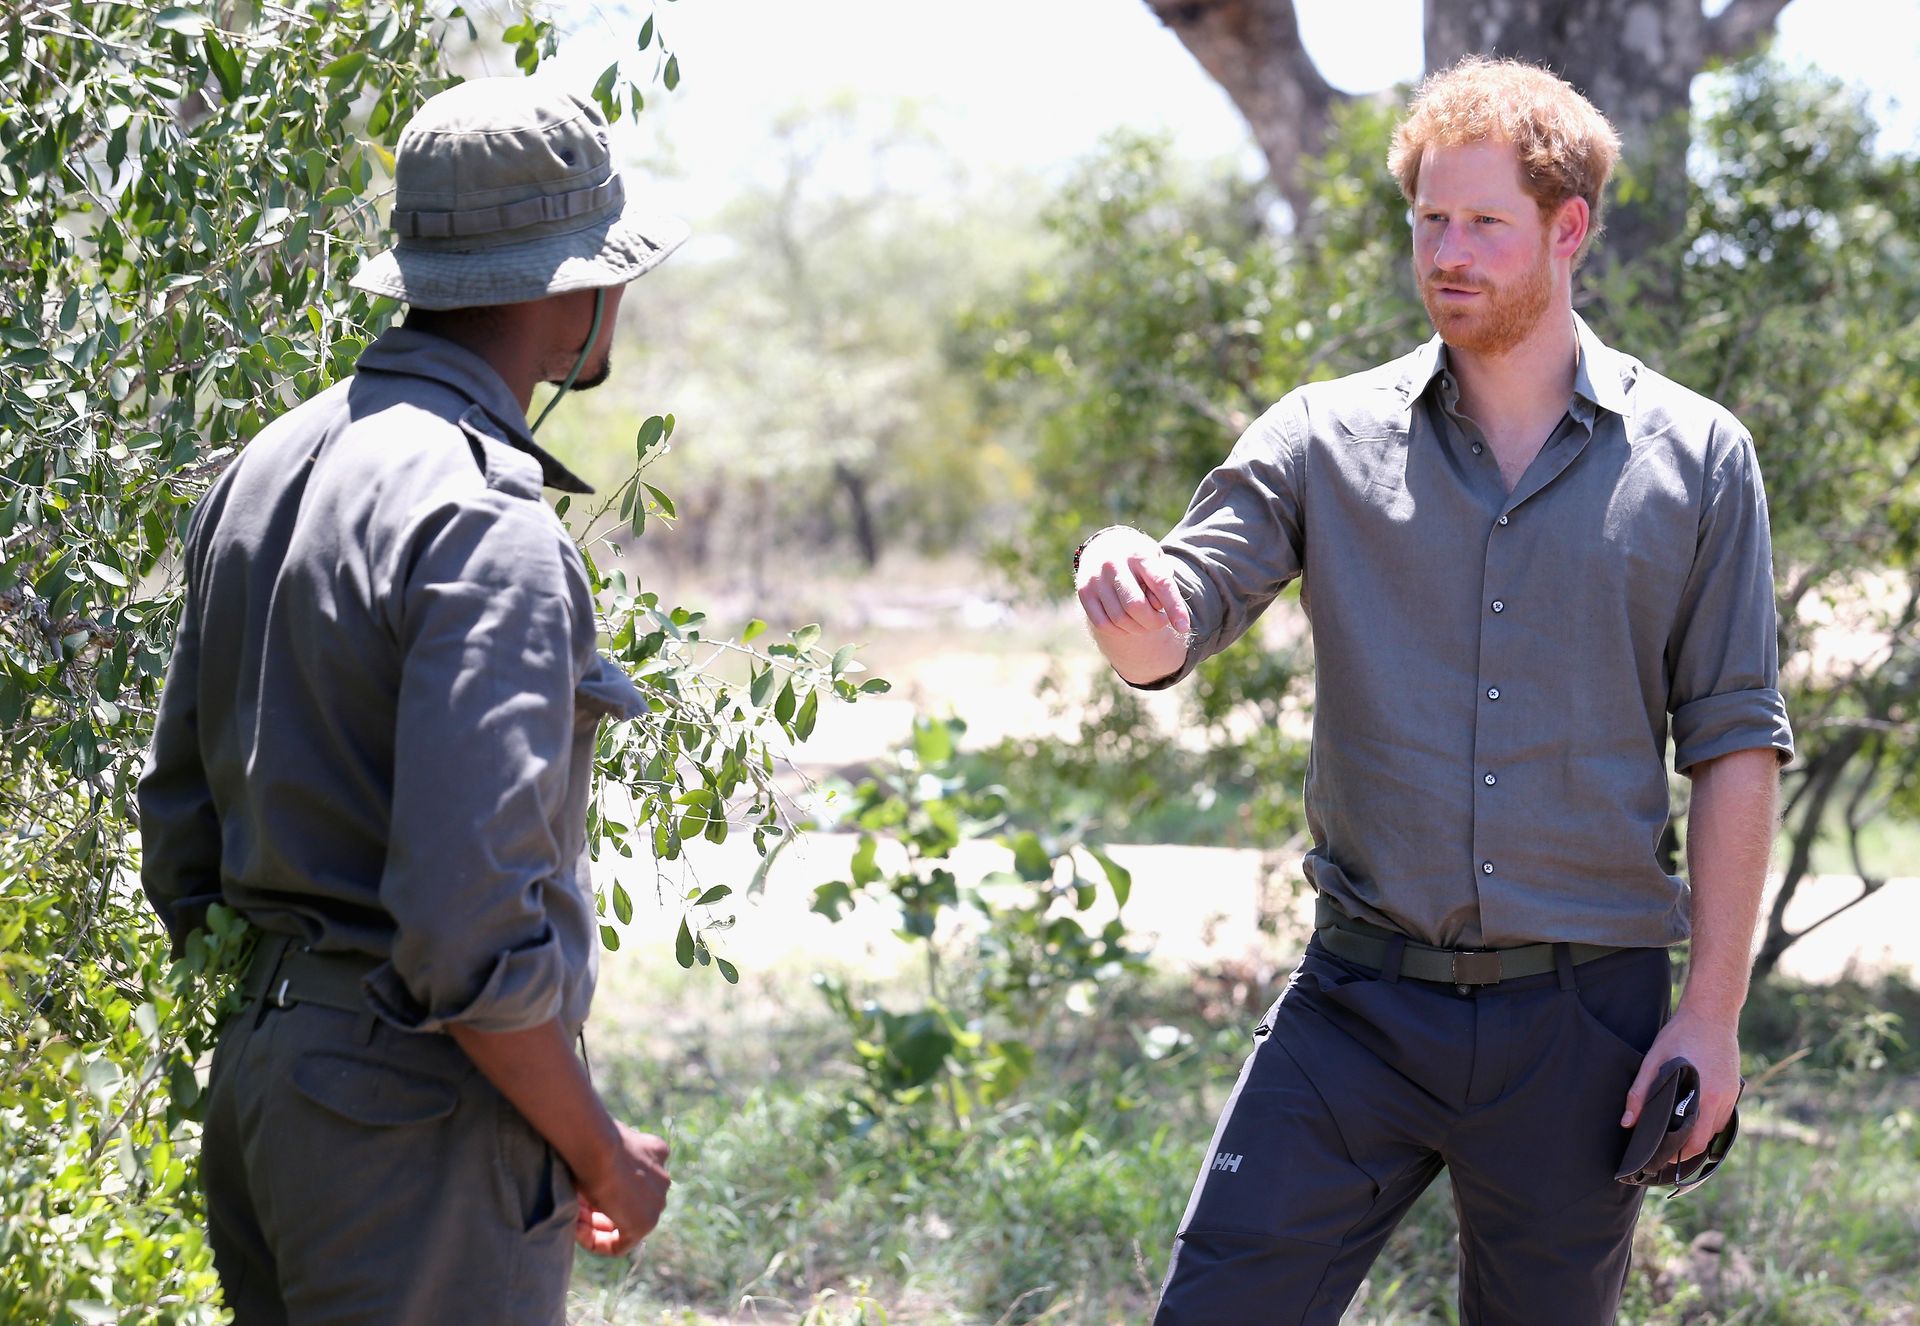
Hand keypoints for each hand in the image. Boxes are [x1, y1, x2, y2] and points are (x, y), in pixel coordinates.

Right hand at [572, 1122, 670, 1255]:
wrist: (598, 1145)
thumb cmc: (592, 1141)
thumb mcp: (601, 1147)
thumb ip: (604, 1161)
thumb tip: (586, 1176)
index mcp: (655, 1153)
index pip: (633, 1181)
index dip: (603, 1189)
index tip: (580, 1191)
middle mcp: (662, 1179)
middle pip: (629, 1203)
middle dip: (599, 1209)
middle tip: (574, 1207)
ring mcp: (657, 1202)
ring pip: (625, 1222)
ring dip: (595, 1224)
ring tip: (572, 1217)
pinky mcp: (645, 1223)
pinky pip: (621, 1244)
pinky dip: (598, 1242)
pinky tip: (578, 1230)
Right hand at [1075, 527, 1191, 683]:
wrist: (1106, 544)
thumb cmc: (1140, 560)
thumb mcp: (1157, 562)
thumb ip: (1163, 584)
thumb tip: (1158, 609)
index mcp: (1139, 554)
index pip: (1161, 583)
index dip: (1174, 607)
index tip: (1184, 627)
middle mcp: (1114, 564)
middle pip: (1136, 606)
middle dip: (1154, 622)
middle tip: (1161, 621)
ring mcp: (1096, 578)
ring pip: (1119, 619)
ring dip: (1138, 628)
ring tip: (1145, 621)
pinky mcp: (1084, 592)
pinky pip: (1103, 623)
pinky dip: (1119, 631)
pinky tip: (1128, 624)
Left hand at [1620, 1005, 1740, 1163]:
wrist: (1711, 1013)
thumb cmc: (1680, 1034)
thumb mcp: (1654, 1060)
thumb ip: (1641, 1092)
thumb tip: (1628, 1122)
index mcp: (1705, 1097)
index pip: (1695, 1141)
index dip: (1679, 1154)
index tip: (1663, 1162)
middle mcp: (1723, 1100)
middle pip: (1707, 1140)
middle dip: (1688, 1151)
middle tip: (1667, 1156)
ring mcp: (1731, 1094)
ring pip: (1717, 1129)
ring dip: (1700, 1137)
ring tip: (1677, 1142)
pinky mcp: (1734, 1087)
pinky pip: (1723, 1115)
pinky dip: (1710, 1122)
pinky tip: (1693, 1120)